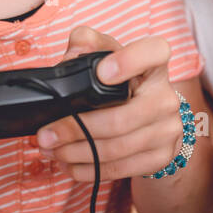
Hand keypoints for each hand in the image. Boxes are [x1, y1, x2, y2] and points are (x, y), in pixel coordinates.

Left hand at [35, 25, 183, 181]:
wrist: (156, 118)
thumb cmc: (125, 83)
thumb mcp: (108, 56)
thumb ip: (87, 43)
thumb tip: (71, 55)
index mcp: (154, 65)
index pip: (155, 52)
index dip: (130, 61)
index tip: (102, 73)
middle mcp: (166, 97)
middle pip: (120, 119)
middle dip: (75, 129)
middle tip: (45, 135)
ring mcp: (168, 129)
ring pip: (116, 148)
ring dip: (75, 153)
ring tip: (51, 150)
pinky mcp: (161, 157)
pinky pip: (120, 169)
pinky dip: (88, 170)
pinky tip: (69, 164)